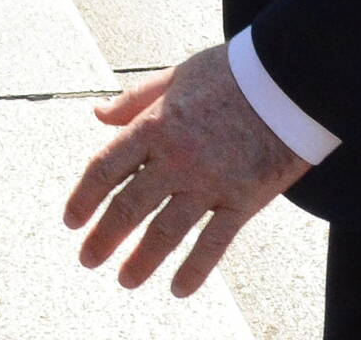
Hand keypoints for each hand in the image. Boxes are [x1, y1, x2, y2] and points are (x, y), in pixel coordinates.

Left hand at [64, 45, 309, 295]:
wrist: (288, 78)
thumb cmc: (231, 72)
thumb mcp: (176, 75)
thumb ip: (136, 99)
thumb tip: (99, 114)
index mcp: (156, 125)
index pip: (106, 168)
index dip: (84, 197)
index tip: (71, 220)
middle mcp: (177, 158)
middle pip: (130, 207)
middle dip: (104, 237)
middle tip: (89, 259)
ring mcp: (210, 182)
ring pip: (166, 232)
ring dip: (141, 260)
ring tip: (125, 279)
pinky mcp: (243, 200)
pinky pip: (214, 243)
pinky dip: (195, 269)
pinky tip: (179, 289)